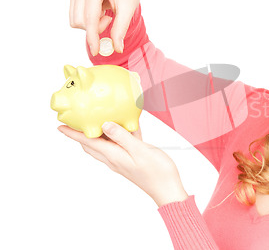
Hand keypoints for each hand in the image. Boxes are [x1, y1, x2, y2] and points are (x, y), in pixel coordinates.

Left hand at [58, 122, 188, 206]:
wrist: (167, 188)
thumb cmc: (157, 172)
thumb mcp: (140, 151)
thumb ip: (122, 137)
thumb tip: (105, 125)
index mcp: (114, 156)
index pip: (88, 142)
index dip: (73, 134)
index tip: (61, 126)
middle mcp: (115, 158)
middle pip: (92, 144)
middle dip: (82, 134)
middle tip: (76, 121)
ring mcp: (123, 159)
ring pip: (105, 144)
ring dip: (100, 133)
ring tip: (99, 120)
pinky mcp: (132, 159)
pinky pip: (120, 144)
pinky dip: (119, 134)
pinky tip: (127, 126)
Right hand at [69, 0, 141, 55]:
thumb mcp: (129, 9)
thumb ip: (121, 29)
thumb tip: (117, 48)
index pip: (90, 17)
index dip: (92, 36)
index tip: (96, 51)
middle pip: (80, 21)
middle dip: (96, 28)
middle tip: (109, 20)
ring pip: (76, 21)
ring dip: (92, 25)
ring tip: (105, 14)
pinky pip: (76, 17)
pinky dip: (89, 21)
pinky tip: (99, 12)